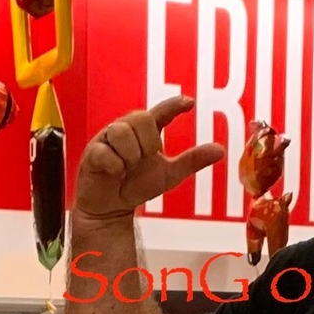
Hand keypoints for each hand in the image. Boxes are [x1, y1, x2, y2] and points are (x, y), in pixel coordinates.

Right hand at [73, 95, 224, 222]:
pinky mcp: (92, 153)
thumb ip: (192, 161)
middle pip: (141, 118)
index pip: (161, 111)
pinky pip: (107, 152)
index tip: (190, 103)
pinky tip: (115, 173)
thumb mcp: (169, 174)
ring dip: (130, 156)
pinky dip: (115, 166)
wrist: (111, 209)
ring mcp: (107, 139)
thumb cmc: (137, 187)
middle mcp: (127, 129)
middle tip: (142, 160)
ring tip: (126, 169)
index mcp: (146, 130)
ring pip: (121, 132)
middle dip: (147, 143)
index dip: (174, 105)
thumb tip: (220, 150)